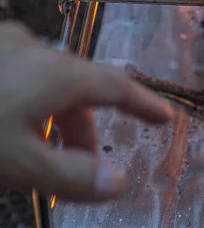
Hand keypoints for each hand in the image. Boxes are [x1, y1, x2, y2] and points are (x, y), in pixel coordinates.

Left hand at [0, 21, 171, 200]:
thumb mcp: (18, 164)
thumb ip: (71, 176)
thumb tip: (119, 183)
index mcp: (56, 74)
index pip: (116, 86)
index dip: (143, 104)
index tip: (164, 117)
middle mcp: (34, 49)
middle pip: (77, 86)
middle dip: (86, 124)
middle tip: (85, 161)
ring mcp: (5, 45)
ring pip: (45, 80)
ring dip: (54, 113)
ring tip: (39, 150)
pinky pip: (20, 75)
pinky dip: (29, 100)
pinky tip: (11, 125)